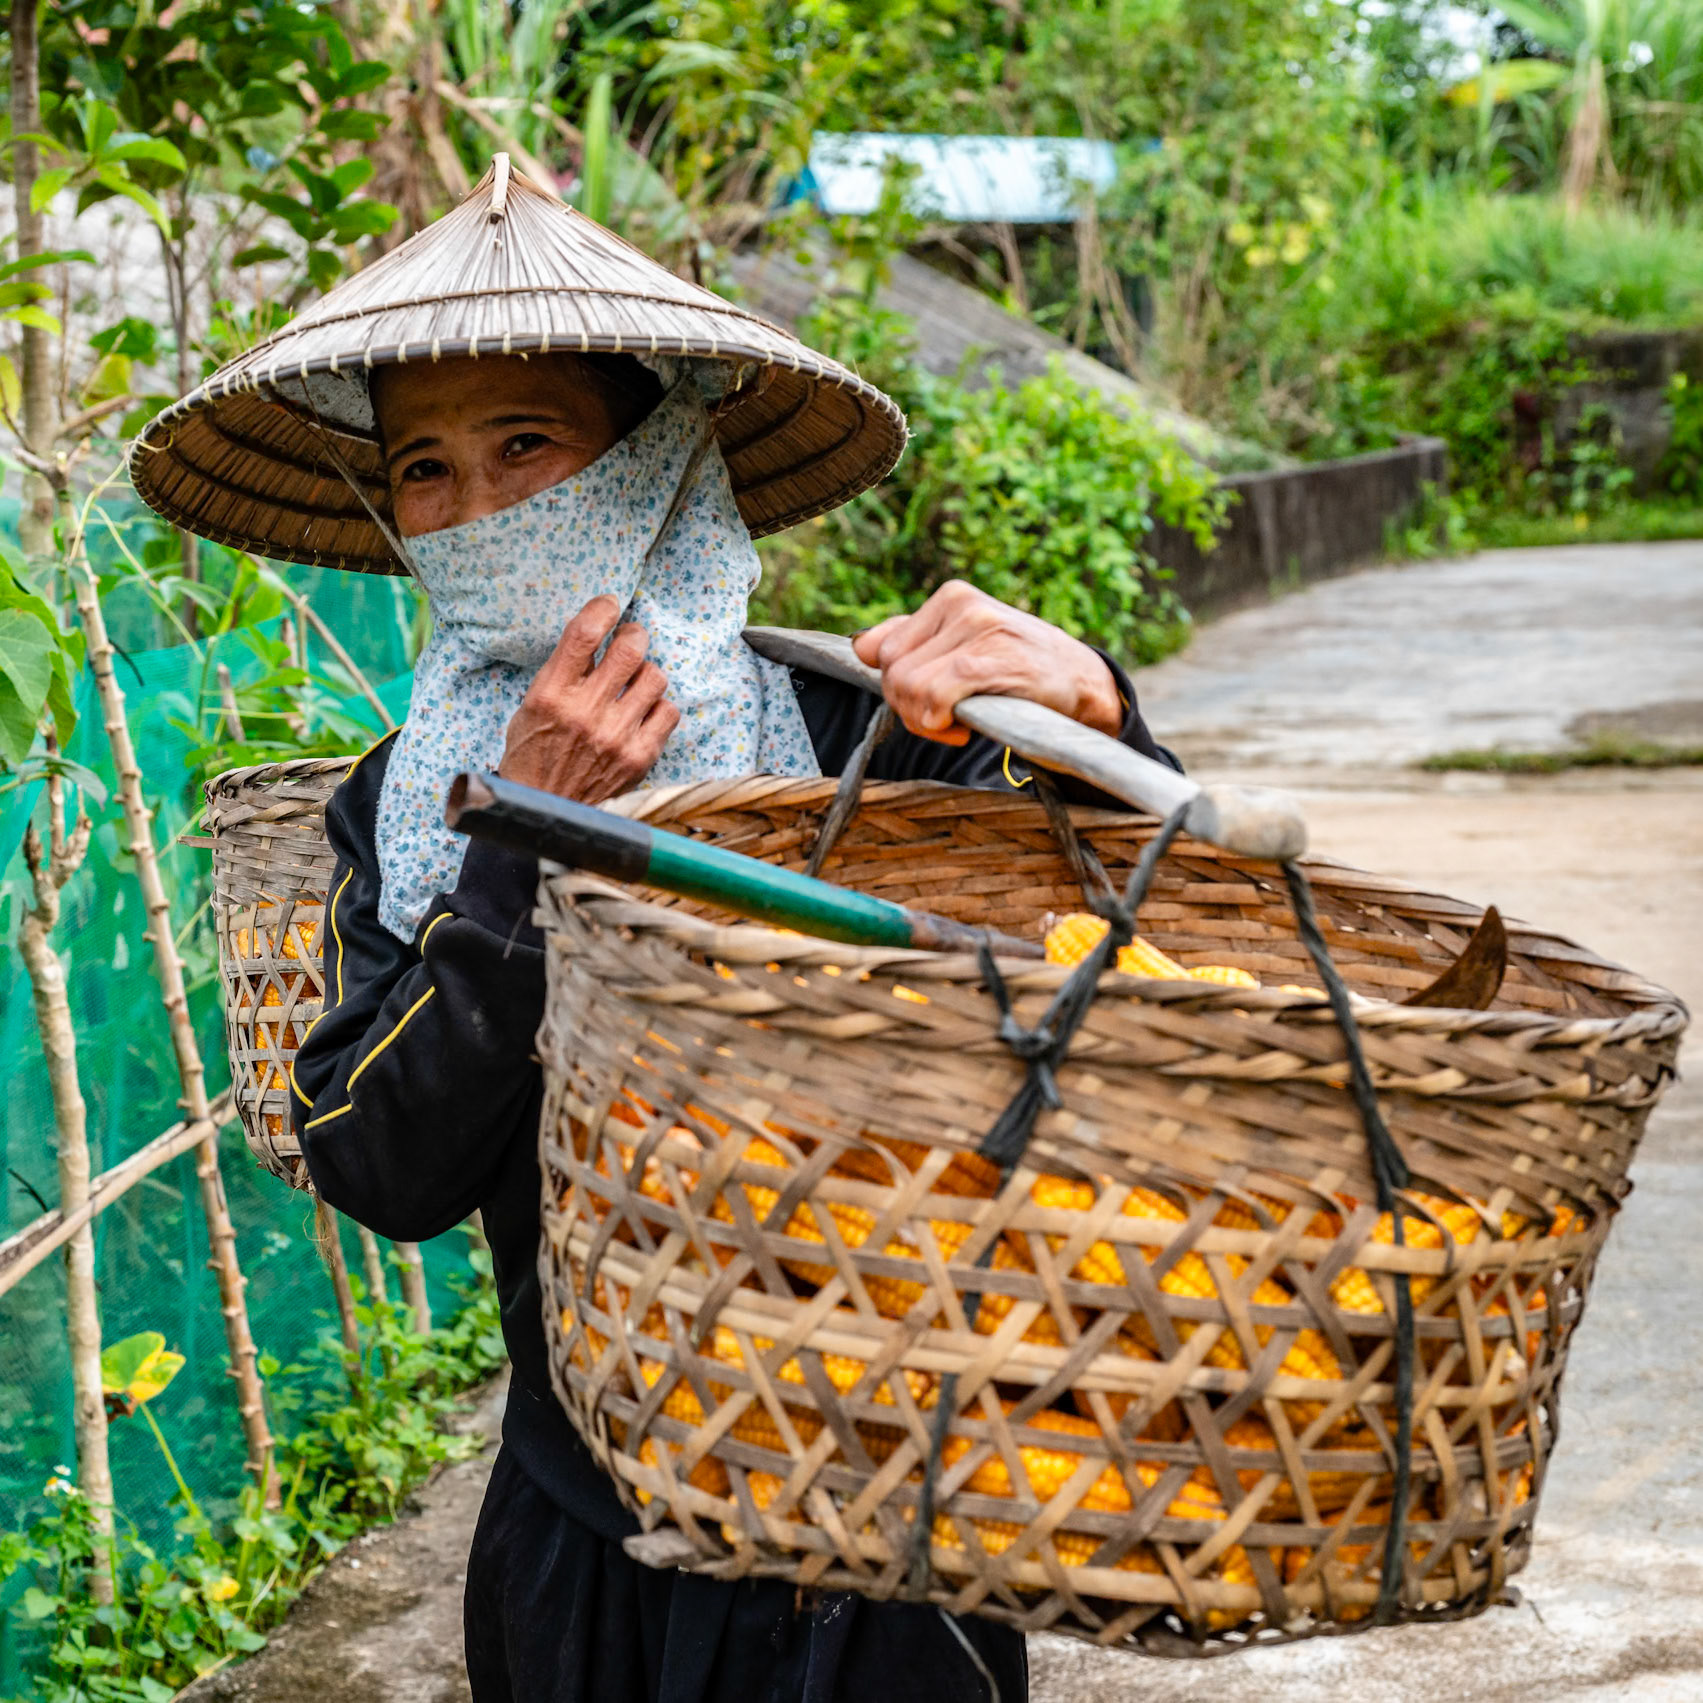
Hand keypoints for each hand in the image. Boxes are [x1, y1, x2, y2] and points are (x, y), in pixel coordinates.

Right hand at [499, 595, 679, 801]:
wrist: (544, 813)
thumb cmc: (533, 755)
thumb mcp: (530, 707)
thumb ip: (562, 674)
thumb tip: (597, 637)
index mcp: (551, 694)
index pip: (584, 633)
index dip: (603, 608)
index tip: (610, 604)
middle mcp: (586, 712)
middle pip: (630, 648)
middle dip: (634, 635)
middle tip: (630, 640)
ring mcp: (616, 736)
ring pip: (655, 676)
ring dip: (646, 673)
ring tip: (635, 684)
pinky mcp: (639, 757)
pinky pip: (669, 711)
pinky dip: (659, 707)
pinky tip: (644, 713)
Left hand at [851, 581, 1122, 746]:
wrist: (1083, 683)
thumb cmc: (1021, 671)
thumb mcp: (965, 647)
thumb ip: (913, 643)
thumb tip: (859, 646)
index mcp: (950, 597)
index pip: (881, 649)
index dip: (896, 689)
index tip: (928, 704)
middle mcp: (962, 603)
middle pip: (891, 671)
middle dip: (908, 708)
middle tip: (943, 720)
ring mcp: (978, 627)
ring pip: (907, 686)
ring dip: (925, 720)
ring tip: (957, 721)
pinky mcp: (992, 657)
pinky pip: (934, 696)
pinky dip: (939, 722)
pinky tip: (963, 726)